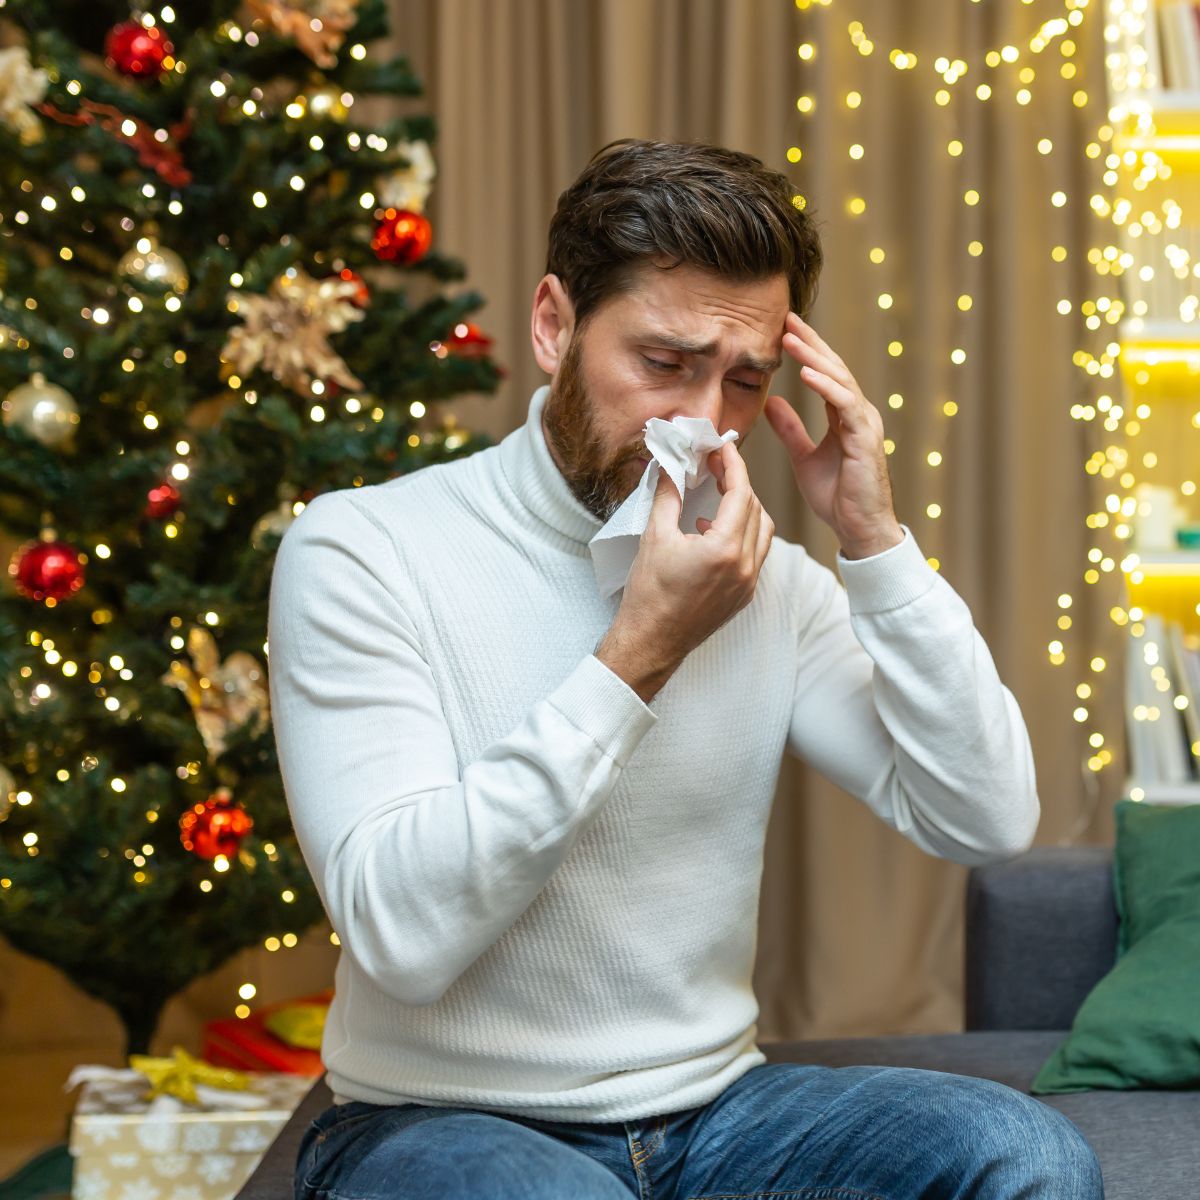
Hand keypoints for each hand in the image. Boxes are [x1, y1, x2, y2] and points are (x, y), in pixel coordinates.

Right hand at [599, 442, 774, 688]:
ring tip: (718, 497)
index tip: (723, 449)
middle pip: (756, 509)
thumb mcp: (654, 537)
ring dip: (745, 508)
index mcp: (725, 550)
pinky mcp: (744, 595)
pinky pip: (756, 554)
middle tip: (716, 468)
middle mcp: (745, 566)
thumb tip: (670, 466)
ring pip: (763, 531)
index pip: (742, 493)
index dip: (734, 465)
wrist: (650, 642)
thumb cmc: (649, 595)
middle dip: (738, 483)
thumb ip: (668, 495)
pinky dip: (742, 534)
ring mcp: (748, 583)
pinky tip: (713, 531)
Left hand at [761, 310, 903, 559]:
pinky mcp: (865, 438)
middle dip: (810, 342)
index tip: (783, 330)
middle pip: (834, 368)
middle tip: (786, 319)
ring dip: (815, 357)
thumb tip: (772, 402)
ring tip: (791, 338)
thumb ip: (790, 429)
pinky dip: (827, 387)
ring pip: (840, 380)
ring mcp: (865, 424)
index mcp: (844, 416)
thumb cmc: (837, 496)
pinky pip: (846, 405)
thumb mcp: (804, 457)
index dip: (806, 350)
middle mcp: (858, 414)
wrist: (859, 528)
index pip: (825, 373)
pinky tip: (807, 373)